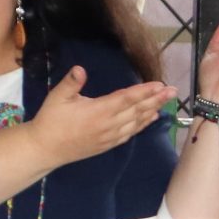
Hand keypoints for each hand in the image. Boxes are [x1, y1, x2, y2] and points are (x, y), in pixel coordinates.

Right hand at [16, 67, 172, 168]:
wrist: (45, 149)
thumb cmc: (51, 121)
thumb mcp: (57, 97)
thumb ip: (71, 82)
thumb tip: (80, 69)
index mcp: (98, 111)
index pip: (127, 98)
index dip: (144, 91)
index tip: (159, 84)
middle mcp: (108, 124)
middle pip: (137, 110)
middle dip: (156, 99)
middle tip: (173, 91)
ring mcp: (109, 136)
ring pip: (136, 122)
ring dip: (152, 111)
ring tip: (166, 102)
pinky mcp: (107, 144)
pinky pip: (130, 134)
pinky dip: (142, 125)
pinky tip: (151, 118)